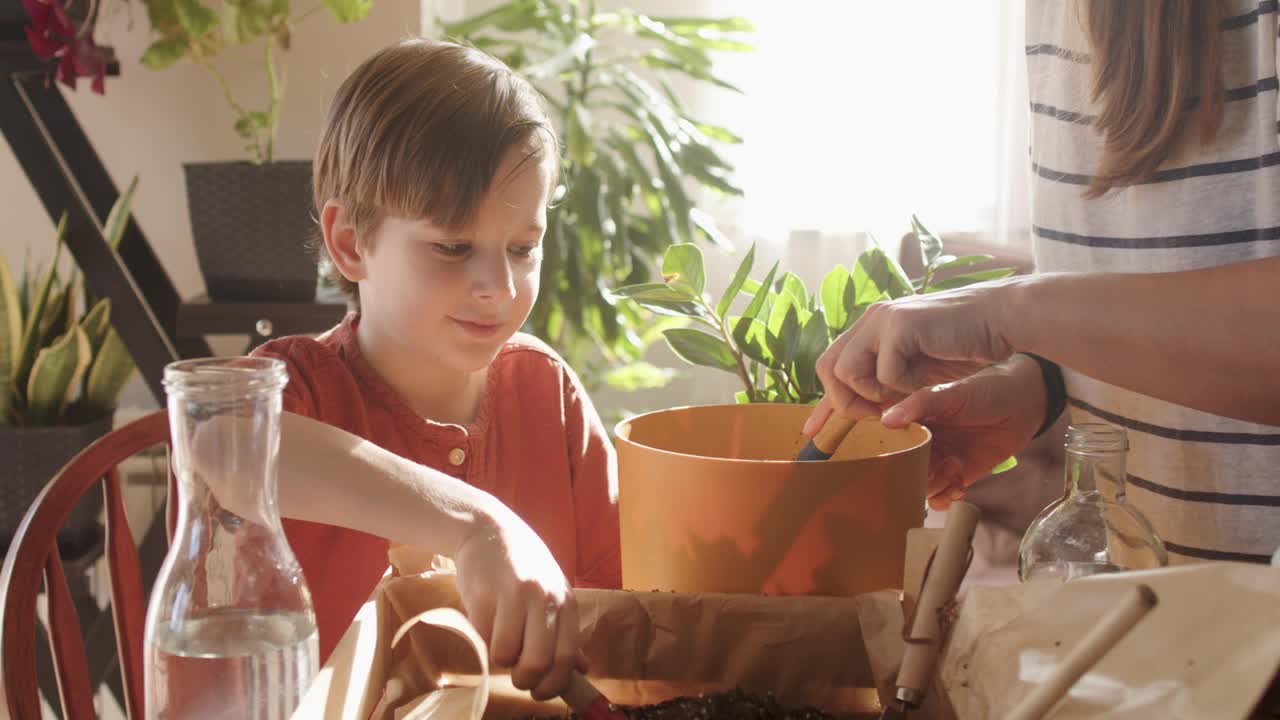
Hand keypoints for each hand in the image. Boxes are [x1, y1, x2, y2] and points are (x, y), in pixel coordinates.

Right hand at [452, 504, 584, 700]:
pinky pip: (481, 637)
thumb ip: (566, 631)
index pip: (566, 656)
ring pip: (506, 654)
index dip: (554, 684)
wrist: (488, 530)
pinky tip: (485, 622)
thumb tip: (583, 668)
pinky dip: (481, 640)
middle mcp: (544, 598)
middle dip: (525, 680)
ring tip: (500, 642)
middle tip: (518, 678)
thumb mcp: (553, 592)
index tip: (541, 693)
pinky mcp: (484, 594)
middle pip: (538, 661)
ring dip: (500, 660)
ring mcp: (514, 595)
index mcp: (566, 601)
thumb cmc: (524, 567)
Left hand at [812, 281, 1016, 415]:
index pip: (832, 365)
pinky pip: (885, 373)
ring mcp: (883, 319)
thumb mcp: (917, 370)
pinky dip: (905, 386)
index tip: (812, 432)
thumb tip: (866, 412)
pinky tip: (928, 377)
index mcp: (872, 328)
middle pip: (828, 368)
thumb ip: (888, 383)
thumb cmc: (965, 346)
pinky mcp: (900, 324)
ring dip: (875, 394)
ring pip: (848, 371)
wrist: (1000, 320)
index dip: (822, 402)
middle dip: (846, 401)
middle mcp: (872, 320)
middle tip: (876, 416)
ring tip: (905, 396)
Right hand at [878, 355, 1045, 509]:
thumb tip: (885, 421)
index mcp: (914, 421)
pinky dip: (946, 498)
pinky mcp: (961, 475)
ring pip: (922, 486)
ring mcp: (942, 460)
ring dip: (933, 487)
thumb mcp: (949, 393)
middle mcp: (924, 443)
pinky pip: (943, 496)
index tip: (893, 461)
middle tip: (928, 470)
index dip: (889, 455)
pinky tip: (958, 487)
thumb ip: (917, 404)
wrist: (1023, 404)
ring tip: (952, 471)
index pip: (891, 443)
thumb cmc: (984, 390)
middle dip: (911, 476)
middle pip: (904, 469)